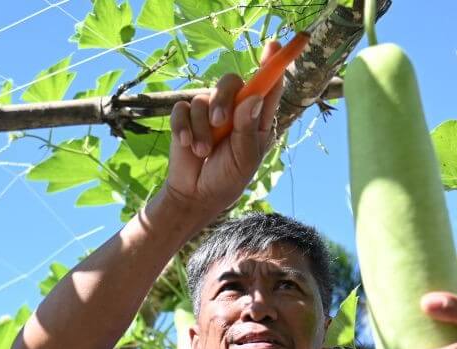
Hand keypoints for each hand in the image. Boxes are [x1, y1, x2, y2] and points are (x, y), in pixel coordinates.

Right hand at [162, 41, 286, 219]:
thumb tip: (253, 97)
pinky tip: (186, 144)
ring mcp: (208, 112)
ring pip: (204, 98)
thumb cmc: (227, 178)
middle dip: (224, 99)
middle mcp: (233, 109)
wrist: (195, 195)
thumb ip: (248, 129)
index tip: (273, 47)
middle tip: (219, 122)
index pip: (267, 84)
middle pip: (231, 82)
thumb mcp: (244, 158)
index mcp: (255, 117)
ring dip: (201, 128)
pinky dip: (184, 127)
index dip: (272, 63)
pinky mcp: (185, 118)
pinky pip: (182, 109)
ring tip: (203, 151)